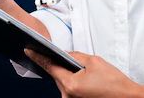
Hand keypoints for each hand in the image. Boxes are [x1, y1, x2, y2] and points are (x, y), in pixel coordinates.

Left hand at [25, 49, 143, 97]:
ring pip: (64, 83)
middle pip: (57, 75)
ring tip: (86, 72)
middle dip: (61, 66)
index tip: (29, 51)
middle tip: (71, 60)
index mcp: (70, 84)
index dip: (39, 57)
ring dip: (69, 75)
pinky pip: (70, 89)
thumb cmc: (114, 83)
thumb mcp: (94, 62)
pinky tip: (86, 80)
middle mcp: (68, 96)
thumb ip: (75, 56)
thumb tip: (65, 54)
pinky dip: (74, 82)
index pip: (50, 67)